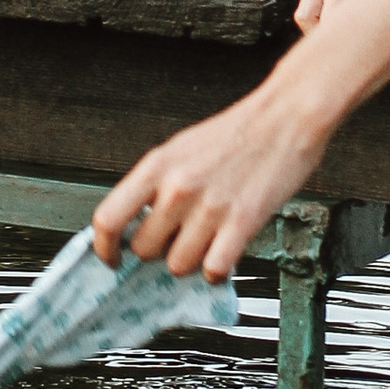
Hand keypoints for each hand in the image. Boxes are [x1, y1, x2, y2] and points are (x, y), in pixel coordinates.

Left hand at [90, 84, 326, 284]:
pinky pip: (214, 269)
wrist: (284, 119)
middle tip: (175, 240)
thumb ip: (156, 185)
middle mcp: (178, 188)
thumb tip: (137, 223)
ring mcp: (209, 208)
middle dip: (158, 251)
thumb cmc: (235, 133)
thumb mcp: (180, 149)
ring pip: (178, 265)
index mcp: (157, 166)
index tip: (112, 257)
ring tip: (204, 242)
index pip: (108, 218)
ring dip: (190, 261)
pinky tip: (223, 254)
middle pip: (145, 249)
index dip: (104, 247)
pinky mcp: (242, 223)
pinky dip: (217, 269)